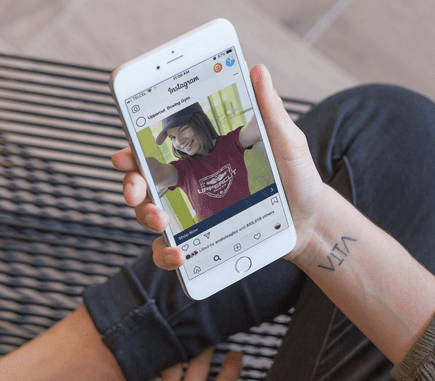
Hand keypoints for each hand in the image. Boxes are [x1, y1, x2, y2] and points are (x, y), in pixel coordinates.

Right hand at [111, 64, 325, 269]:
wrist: (310, 220)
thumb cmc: (296, 177)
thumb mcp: (286, 142)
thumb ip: (269, 112)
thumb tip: (258, 71)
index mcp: (201, 156)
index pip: (156, 149)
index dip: (132, 151)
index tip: (124, 156)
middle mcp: (189, 183)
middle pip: (143, 183)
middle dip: (131, 186)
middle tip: (137, 192)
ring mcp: (192, 214)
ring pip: (150, 217)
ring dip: (146, 218)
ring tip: (161, 222)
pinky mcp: (201, 242)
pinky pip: (171, 252)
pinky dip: (166, 255)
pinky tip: (181, 255)